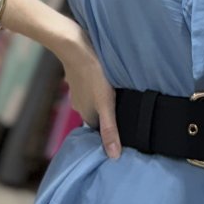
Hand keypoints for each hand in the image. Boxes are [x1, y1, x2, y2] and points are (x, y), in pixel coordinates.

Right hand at [60, 30, 121, 158]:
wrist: (74, 45)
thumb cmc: (93, 75)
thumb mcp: (106, 103)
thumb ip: (110, 128)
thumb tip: (113, 157)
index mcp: (86, 114)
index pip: (100, 130)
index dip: (112, 131)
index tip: (128, 129)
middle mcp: (80, 105)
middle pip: (97, 115)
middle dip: (110, 115)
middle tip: (129, 111)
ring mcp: (78, 90)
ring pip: (94, 100)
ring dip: (105, 100)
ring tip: (122, 96)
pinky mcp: (79, 76)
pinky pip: (91, 87)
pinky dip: (99, 87)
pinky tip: (109, 81)